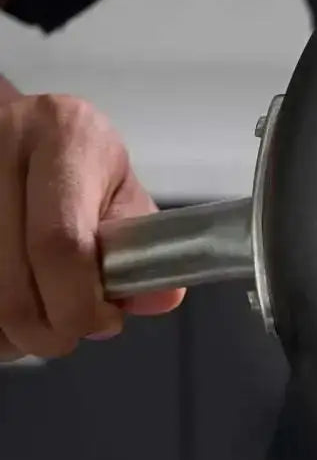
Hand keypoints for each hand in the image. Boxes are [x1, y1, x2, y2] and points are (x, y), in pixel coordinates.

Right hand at [0, 94, 183, 359]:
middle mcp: (5, 145)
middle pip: (11, 287)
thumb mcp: (121, 191)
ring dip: (12, 333)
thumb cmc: (77, 164)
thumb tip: (159, 299)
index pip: (61, 245)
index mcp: (65, 139)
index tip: (102, 321)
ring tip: (35, 323)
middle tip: (66, 333)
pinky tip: (8, 315)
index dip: (79, 304)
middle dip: (45, 332)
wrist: (18, 126)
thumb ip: (146, 249)